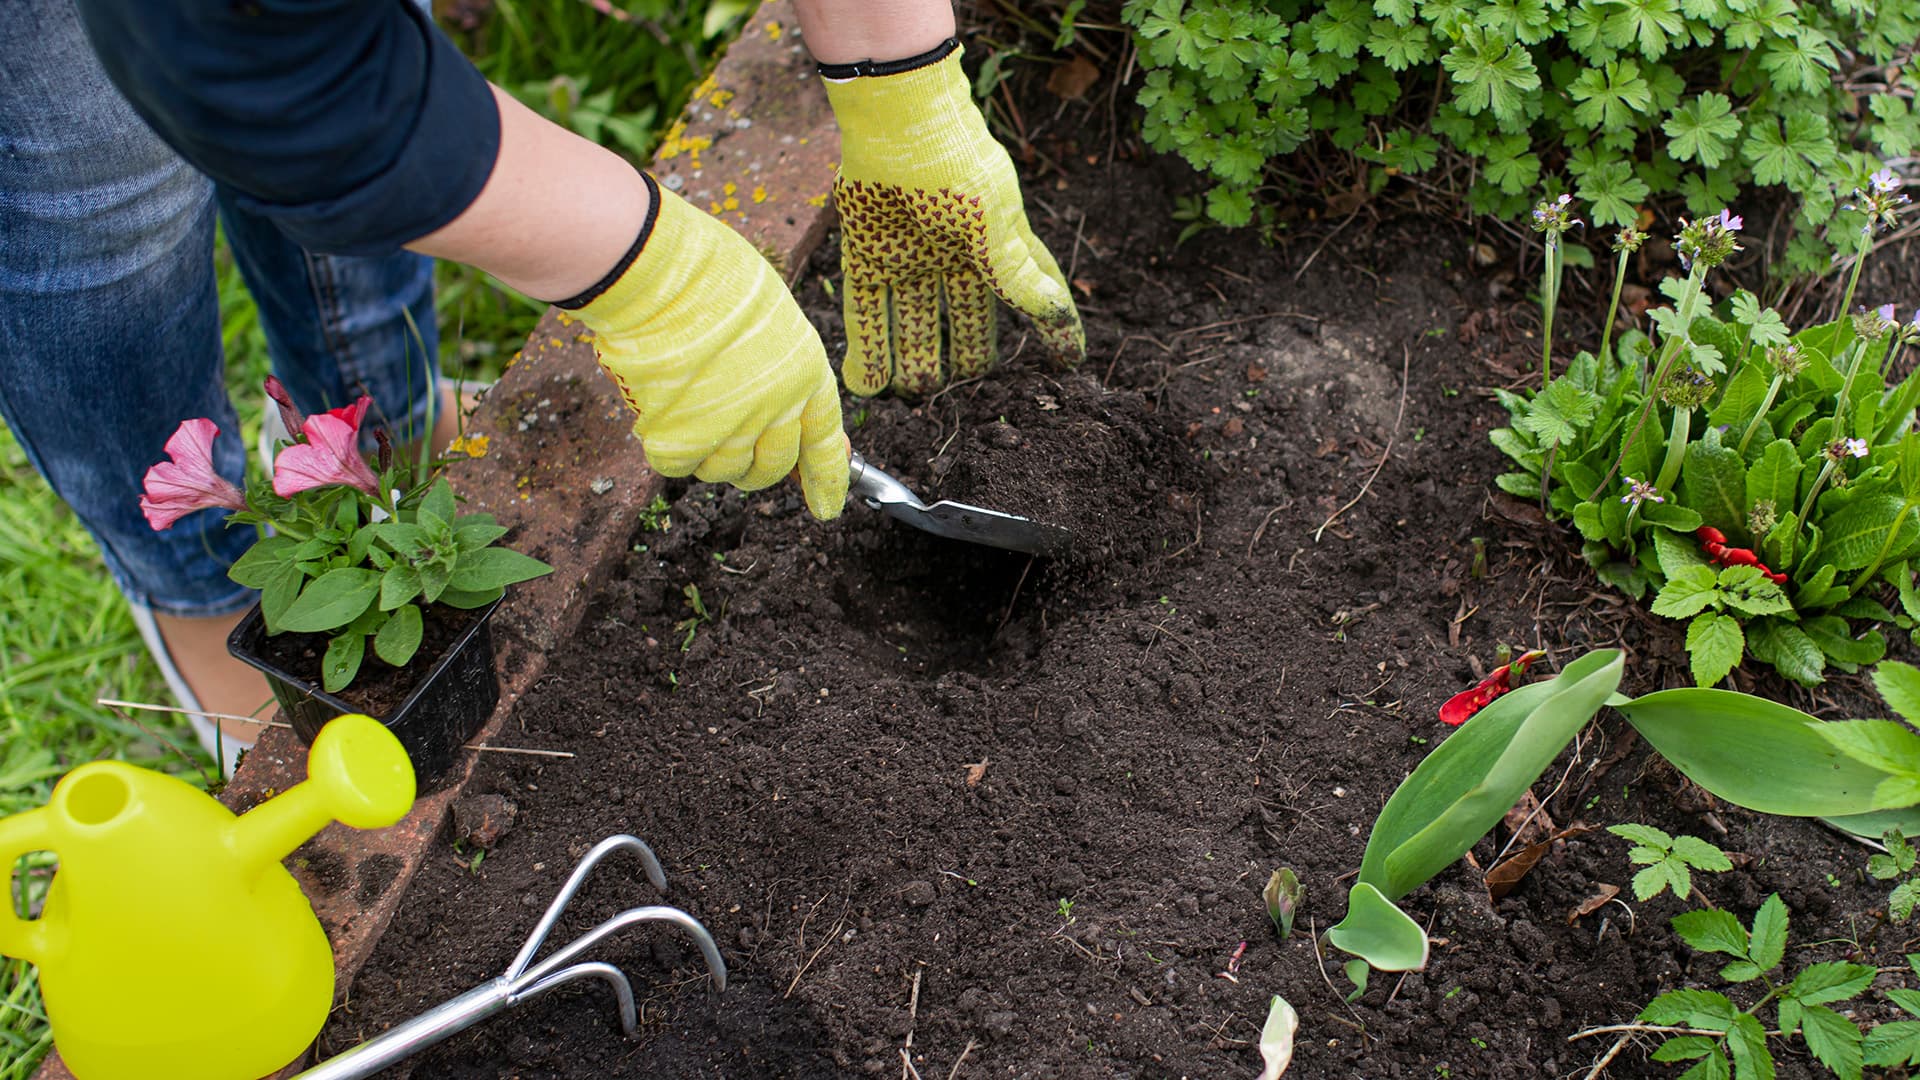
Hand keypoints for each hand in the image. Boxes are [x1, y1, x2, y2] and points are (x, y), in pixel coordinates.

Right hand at [572, 182, 849, 519]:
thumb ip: (784, 370)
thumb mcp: (772, 317)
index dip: (827, 479)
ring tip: (693, 402)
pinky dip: (671, 446)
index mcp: (806, 376)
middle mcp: (775, 411)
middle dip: (757, 464)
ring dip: (710, 450)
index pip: (824, 444)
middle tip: (731, 437)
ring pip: (724, 470)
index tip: (827, 507)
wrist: (658, 274)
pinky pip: (680, 465)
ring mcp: (728, 430)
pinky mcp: (680, 440)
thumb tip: (789, 418)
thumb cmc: (712, 278)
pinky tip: (664, 408)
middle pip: (772, 467)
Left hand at [824, 44, 1083, 396]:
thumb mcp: (996, 226)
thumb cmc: (959, 164)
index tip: (1067, 363)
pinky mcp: (869, 255)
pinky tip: (866, 385)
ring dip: (913, 361)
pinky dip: (867, 349)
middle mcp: (955, 256)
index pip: (1029, 294)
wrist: (898, 121)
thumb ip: (1018, 276)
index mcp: (996, 244)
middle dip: (962, 360)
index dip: (1049, 326)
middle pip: (963, 321)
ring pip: (914, 323)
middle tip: (956, 397)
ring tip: (913, 396)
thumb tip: (1059, 320)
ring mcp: (910, 257)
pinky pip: (868, 312)